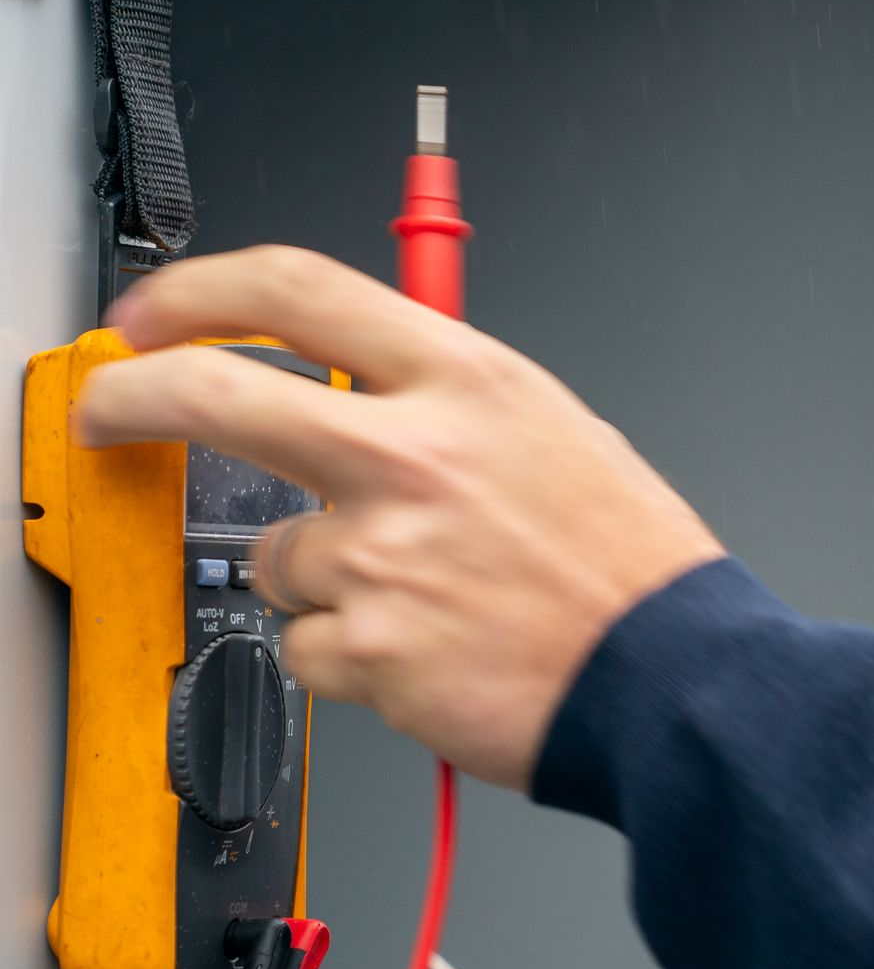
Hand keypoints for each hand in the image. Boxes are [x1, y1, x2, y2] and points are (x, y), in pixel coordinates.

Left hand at [74, 246, 723, 789]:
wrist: (670, 678)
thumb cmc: (626, 561)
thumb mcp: (548, 425)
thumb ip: (441, 396)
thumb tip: (352, 381)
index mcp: (463, 381)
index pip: (297, 291)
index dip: (200, 292)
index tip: (155, 315)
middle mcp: (410, 454)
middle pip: (214, 395)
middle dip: (130, 399)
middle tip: (108, 411)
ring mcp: (379, 554)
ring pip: (275, 555)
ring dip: (321, 578)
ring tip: (421, 596)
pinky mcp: (366, 649)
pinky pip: (307, 645)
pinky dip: (350, 654)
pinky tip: (426, 649)